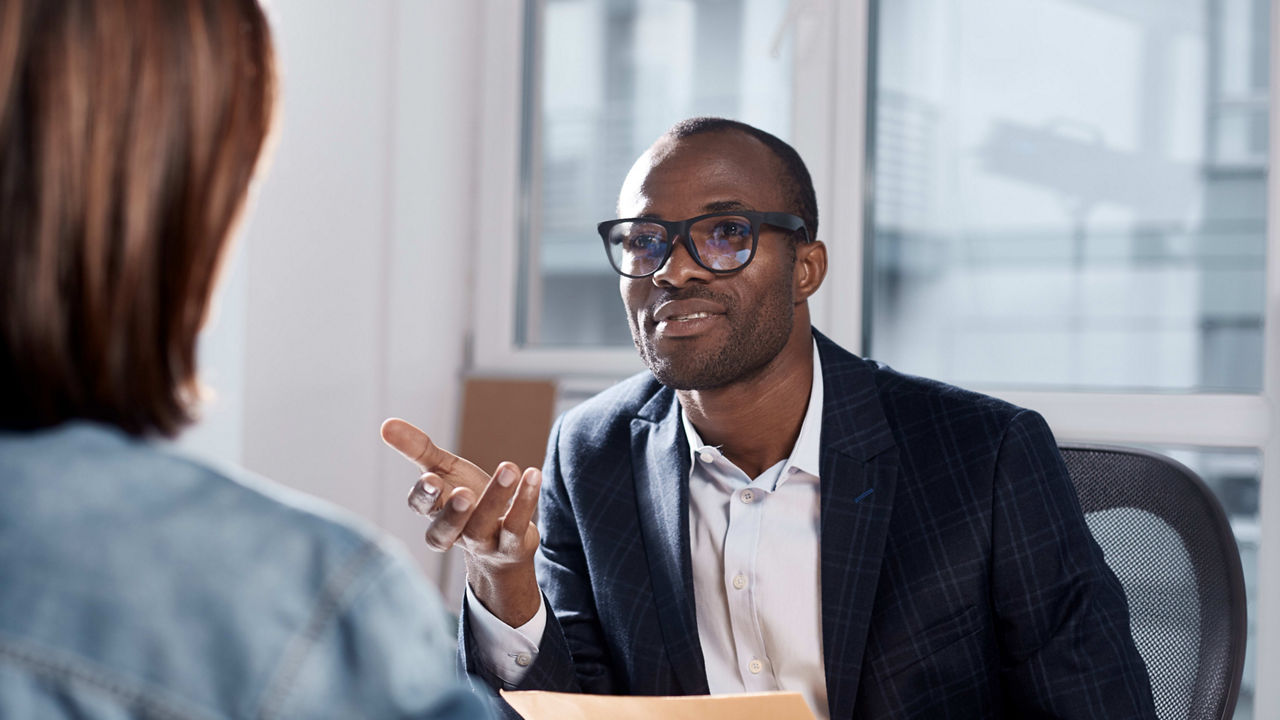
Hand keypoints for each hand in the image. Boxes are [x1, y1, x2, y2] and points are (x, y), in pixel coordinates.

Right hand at [380, 417, 542, 624]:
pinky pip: (517, 526)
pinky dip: (525, 500)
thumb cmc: (466, 499)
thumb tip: (385, 424)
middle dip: (453, 512)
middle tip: (464, 493)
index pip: (422, 508)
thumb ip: (417, 450)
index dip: (425, 497)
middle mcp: (455, 532)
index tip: (431, 480)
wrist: (502, 544)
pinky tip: (532, 474)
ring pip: (484, 525)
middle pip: (446, 529)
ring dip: (496, 496)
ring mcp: (483, 543)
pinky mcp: (512, 546)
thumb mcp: (442, 471)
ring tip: (509, 468)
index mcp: (434, 512)